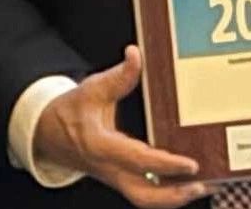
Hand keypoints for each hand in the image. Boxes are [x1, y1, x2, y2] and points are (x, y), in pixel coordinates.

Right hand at [33, 45, 206, 205]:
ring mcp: (115, 177)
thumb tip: (135, 55)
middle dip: (175, 195)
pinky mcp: (119, 178)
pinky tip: (187, 183)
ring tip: (203, 187)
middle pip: (144, 196)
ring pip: (145, 199)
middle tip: (203, 185)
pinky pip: (145, 191)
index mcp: (101, 146)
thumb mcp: (91, 89)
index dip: (166, 165)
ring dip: (174, 198)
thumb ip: (118, 75)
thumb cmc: (70, 112)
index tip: (190, 165)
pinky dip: (167, 191)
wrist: (47, 134)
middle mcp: (110, 168)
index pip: (138, 161)